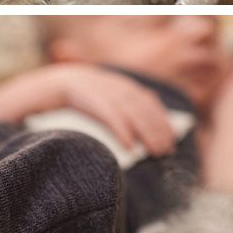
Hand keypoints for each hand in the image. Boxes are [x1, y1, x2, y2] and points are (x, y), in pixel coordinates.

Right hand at [58, 65, 177, 156]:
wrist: (61, 80)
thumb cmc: (87, 96)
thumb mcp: (108, 97)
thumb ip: (125, 109)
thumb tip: (143, 133)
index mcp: (125, 86)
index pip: (150, 102)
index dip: (162, 120)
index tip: (172, 138)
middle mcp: (119, 87)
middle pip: (144, 110)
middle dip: (157, 130)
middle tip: (165, 151)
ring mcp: (106, 92)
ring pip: (133, 113)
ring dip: (146, 133)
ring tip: (154, 152)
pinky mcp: (92, 100)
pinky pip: (111, 117)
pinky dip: (123, 131)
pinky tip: (130, 146)